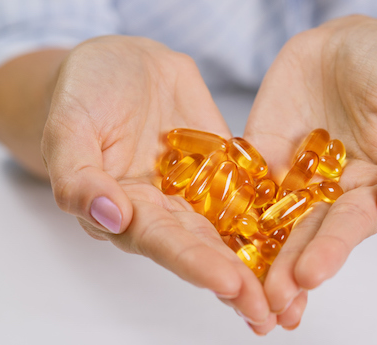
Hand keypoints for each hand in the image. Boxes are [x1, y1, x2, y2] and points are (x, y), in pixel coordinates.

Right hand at [40, 36, 274, 331]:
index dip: (195, 264)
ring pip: (233, 231)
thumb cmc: (83, 93)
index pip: (163, 243)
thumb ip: (77, 174)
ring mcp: (199, 191)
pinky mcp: (226, 167)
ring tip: (294, 297)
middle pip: (205, 249)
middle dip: (237, 281)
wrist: (122, 64)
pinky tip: (308, 238)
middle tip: (270, 310)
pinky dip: (278, 214)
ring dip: (262, 264)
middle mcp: (167, 210)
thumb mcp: (68, 127)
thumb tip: (108, 214)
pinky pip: (254, 190)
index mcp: (128, 209)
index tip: (229, 283)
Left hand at [244, 15, 376, 327]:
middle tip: (267, 299)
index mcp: (371, 192)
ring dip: (255, 255)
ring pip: (270, 219)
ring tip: (237, 288)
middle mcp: (329, 194)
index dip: (330, 250)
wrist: (356, 46)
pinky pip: (241, 180)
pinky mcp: (261, 153)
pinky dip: (225, 205)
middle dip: (286, 267)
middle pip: (305, 235)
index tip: (310, 275)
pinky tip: (207, 233)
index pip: (349, 226)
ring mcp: (292, 176)